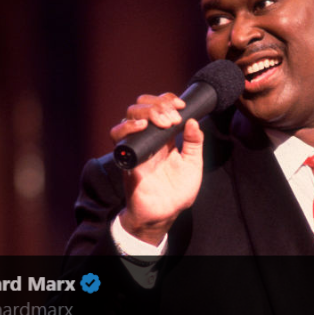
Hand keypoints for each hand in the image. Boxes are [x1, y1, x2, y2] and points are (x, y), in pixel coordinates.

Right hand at [110, 93, 204, 244]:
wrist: (164, 214)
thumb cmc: (178, 192)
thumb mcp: (193, 165)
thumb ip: (195, 143)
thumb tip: (193, 121)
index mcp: (164, 137)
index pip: (159, 107)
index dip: (168, 100)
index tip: (181, 105)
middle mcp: (148, 139)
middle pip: (142, 106)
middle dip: (159, 105)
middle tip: (174, 118)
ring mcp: (136, 147)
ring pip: (129, 115)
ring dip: (147, 112)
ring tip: (164, 122)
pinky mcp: (127, 158)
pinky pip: (119, 137)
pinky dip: (129, 127)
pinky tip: (144, 127)